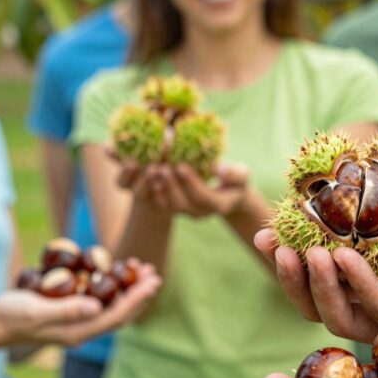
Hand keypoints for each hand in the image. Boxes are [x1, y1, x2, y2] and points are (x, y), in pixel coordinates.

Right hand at [0, 260, 160, 346]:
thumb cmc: (12, 316)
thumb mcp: (36, 311)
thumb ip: (65, 310)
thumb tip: (97, 307)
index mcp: (79, 331)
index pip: (117, 316)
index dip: (138, 299)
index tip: (153, 282)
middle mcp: (84, 328)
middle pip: (121, 312)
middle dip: (140, 293)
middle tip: (154, 272)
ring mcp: (79, 321)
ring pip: (113, 306)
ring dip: (129, 288)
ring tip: (140, 268)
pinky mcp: (73, 312)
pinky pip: (100, 300)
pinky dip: (112, 286)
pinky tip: (115, 270)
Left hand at [121, 160, 249, 218]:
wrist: (224, 194)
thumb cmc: (235, 181)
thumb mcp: (241, 175)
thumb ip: (234, 173)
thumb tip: (219, 170)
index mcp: (217, 205)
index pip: (203, 199)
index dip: (191, 184)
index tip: (181, 165)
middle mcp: (197, 213)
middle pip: (179, 205)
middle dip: (169, 186)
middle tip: (162, 166)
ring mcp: (181, 211)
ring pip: (163, 206)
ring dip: (153, 188)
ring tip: (150, 167)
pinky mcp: (168, 206)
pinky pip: (150, 201)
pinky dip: (143, 186)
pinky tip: (135, 166)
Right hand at [253, 184, 377, 353]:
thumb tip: (343, 164)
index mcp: (372, 259)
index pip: (317, 255)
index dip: (289, 244)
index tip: (267, 226)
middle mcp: (373, 289)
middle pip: (314, 290)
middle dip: (286, 271)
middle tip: (271, 245)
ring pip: (333, 311)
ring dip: (313, 284)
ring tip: (304, 254)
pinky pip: (372, 312)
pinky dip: (354, 285)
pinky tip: (344, 259)